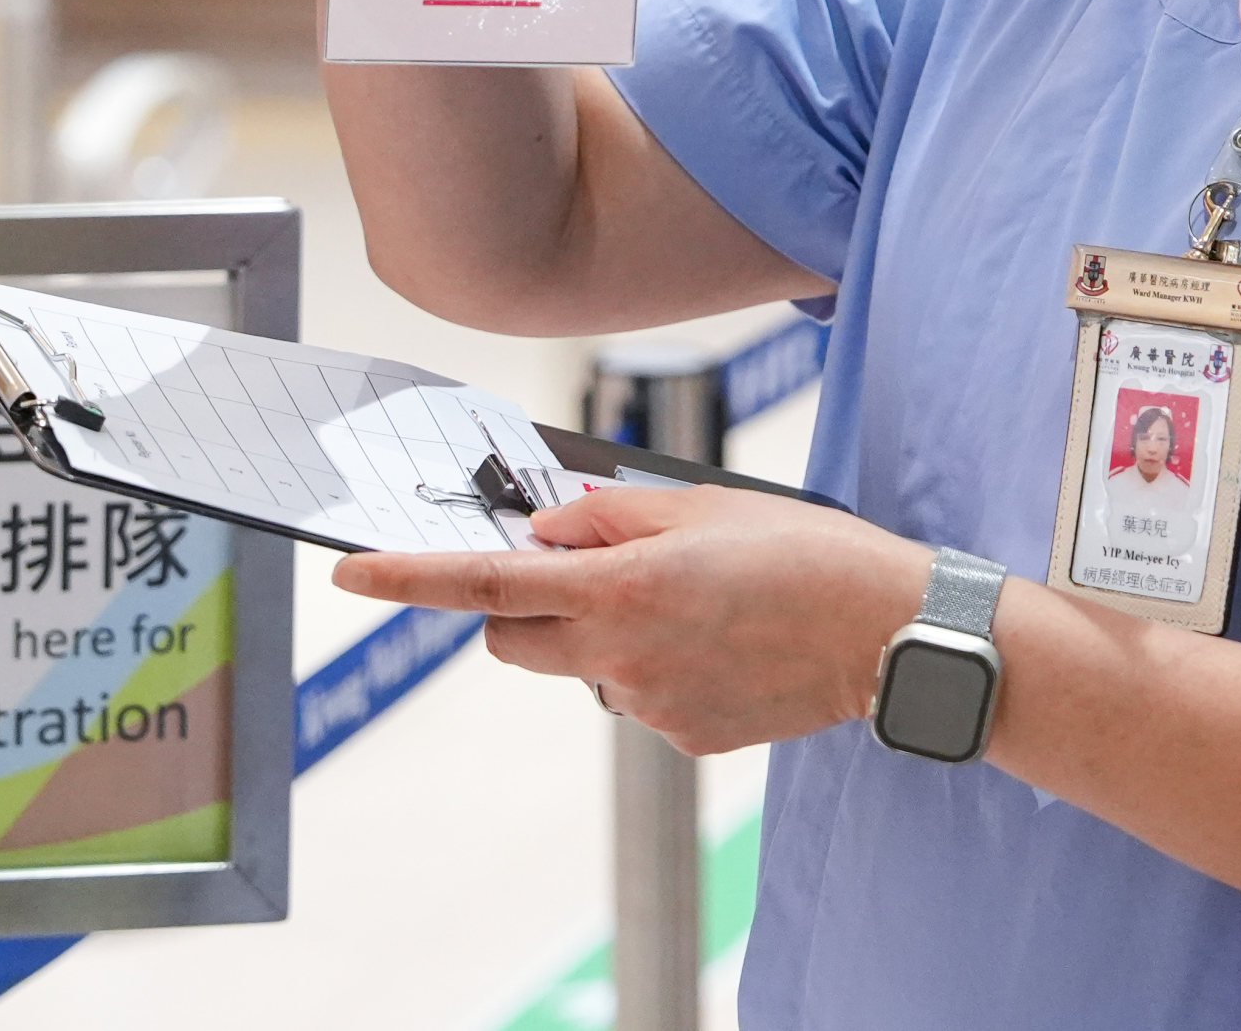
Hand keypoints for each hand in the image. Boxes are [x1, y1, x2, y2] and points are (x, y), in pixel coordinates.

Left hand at [333, 482, 931, 755]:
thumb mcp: (704, 504)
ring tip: (697, 606)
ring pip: (582, 668)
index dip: (410, 578)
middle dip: (520, 608)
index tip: (352, 571)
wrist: (887, 633)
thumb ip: (612, 517)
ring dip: (605, 635)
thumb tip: (546, 533)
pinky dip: (659, 667)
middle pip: (513, 641)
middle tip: (585, 572)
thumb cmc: (805, 551)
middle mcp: (621, 654)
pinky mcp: (683, 737)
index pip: (486, 585)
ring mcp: (649, 705)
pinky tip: (725, 644)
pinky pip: (638, 696)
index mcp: (621, 586)